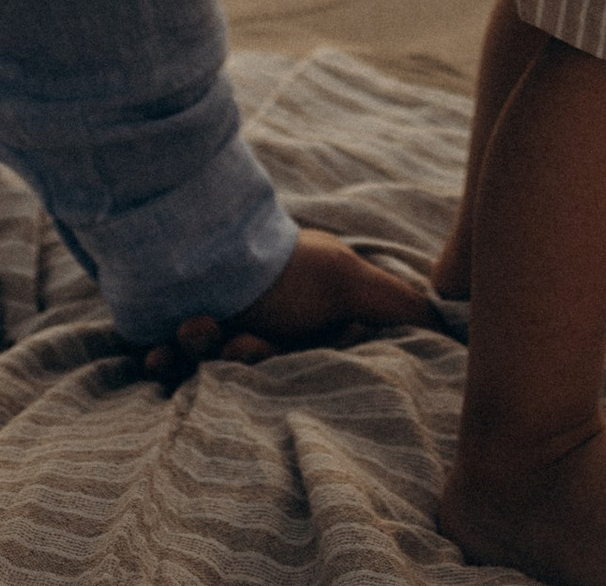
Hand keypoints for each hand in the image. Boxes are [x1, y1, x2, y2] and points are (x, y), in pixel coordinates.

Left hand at [137, 228, 436, 386]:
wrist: (198, 233)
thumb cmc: (283, 265)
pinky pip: (167, 366)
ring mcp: (219, 332)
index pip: (299, 370)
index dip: (282, 371)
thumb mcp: (346, 281)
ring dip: (199, 357)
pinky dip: (160, 363)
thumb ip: (394, 305)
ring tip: (192, 329)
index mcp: (298, 326)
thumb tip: (452, 325)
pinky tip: (153, 354)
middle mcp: (260, 330)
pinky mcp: (179, 336)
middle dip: (240, 361)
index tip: (266, 353)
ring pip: (207, 371)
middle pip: (249, 372)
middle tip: (235, 344)